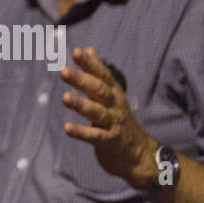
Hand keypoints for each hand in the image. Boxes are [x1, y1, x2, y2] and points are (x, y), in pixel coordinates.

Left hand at [61, 47, 157, 186]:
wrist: (139, 153)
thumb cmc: (118, 118)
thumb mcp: (111, 94)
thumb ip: (97, 73)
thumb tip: (88, 49)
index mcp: (114, 92)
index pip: (102, 75)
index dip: (90, 64)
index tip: (77, 51)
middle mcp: (115, 106)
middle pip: (99, 91)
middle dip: (82, 80)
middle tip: (64, 71)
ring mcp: (114, 123)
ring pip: (97, 112)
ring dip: (81, 105)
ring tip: (65, 97)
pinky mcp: (110, 142)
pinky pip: (95, 136)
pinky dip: (81, 132)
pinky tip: (67, 128)